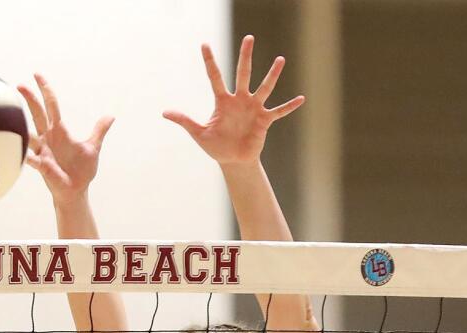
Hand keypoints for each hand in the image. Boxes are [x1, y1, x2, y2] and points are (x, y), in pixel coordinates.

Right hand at [18, 74, 112, 207]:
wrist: (76, 191)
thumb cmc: (82, 170)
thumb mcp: (93, 147)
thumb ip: (99, 131)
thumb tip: (110, 116)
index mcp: (59, 131)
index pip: (51, 106)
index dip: (45, 90)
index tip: (37, 76)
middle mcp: (48, 138)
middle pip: (37, 114)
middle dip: (30, 99)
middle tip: (20, 85)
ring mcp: (42, 151)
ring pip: (30, 134)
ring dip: (21, 126)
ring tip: (11, 115)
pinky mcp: (42, 166)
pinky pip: (31, 159)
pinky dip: (25, 156)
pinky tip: (20, 152)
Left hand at [163, 35, 303, 166]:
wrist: (233, 160)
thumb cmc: (216, 146)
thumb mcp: (199, 133)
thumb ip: (184, 121)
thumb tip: (164, 112)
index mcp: (223, 102)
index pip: (214, 77)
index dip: (209, 62)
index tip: (204, 44)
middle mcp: (240, 100)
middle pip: (243, 74)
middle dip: (245, 57)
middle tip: (248, 38)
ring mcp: (254, 108)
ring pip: (264, 88)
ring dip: (272, 75)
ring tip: (280, 60)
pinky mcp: (264, 120)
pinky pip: (279, 111)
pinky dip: (289, 106)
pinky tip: (301, 99)